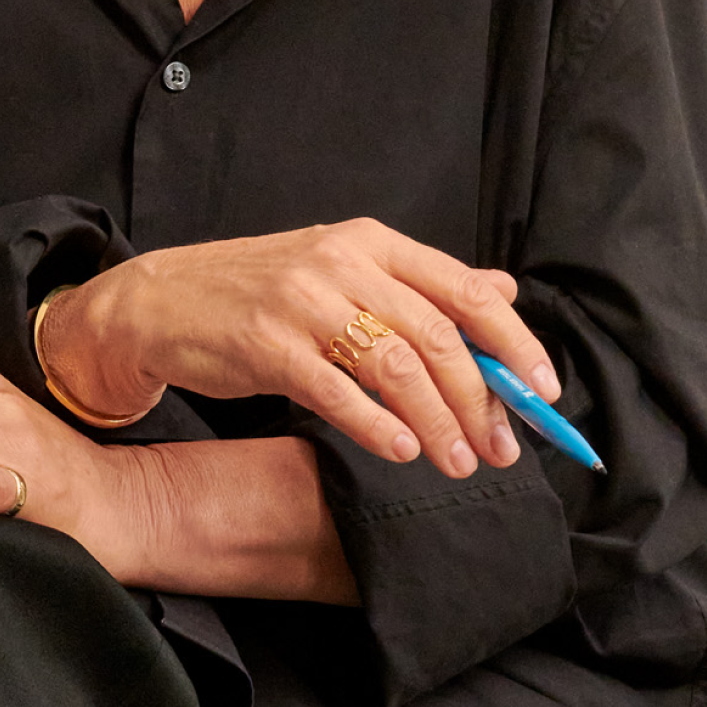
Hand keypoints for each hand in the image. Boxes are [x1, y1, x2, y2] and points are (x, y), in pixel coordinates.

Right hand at [42, 220, 554, 478]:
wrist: (162, 301)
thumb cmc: (261, 292)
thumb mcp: (344, 270)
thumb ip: (423, 284)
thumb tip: (503, 291)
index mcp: (371, 242)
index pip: (465, 290)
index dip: (514, 345)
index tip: (544, 394)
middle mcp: (342, 262)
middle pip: (438, 336)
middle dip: (480, 401)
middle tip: (501, 449)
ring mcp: (302, 301)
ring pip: (396, 366)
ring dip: (437, 423)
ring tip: (456, 463)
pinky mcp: (266, 343)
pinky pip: (338, 392)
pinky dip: (378, 428)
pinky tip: (401, 451)